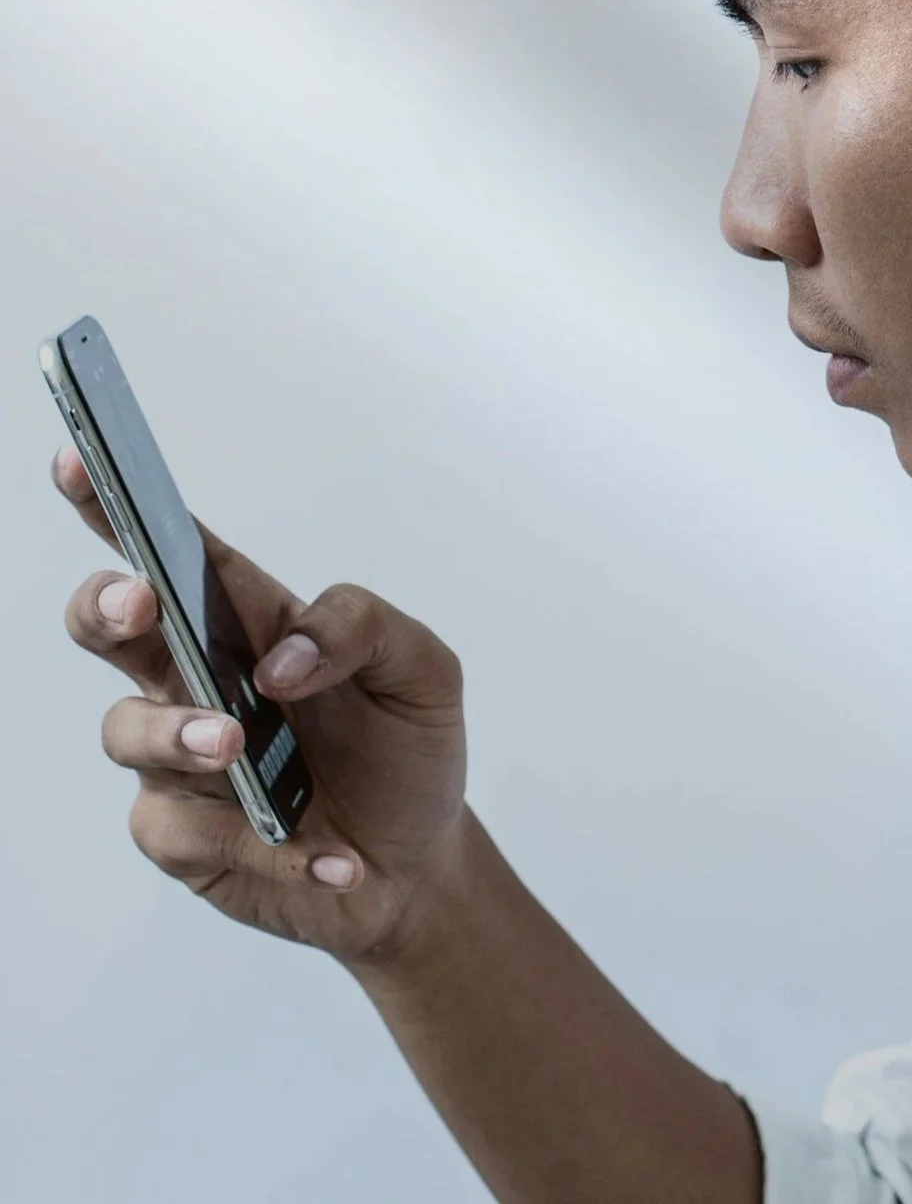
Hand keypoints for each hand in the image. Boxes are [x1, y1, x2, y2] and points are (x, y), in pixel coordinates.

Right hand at [55, 445, 469, 967]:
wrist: (418, 862)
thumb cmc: (406, 749)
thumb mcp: (422, 671)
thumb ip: (362, 630)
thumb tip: (280, 657)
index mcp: (250, 622)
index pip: (177, 551)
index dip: (118, 505)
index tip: (80, 459)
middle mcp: (198, 681)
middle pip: (111, 624)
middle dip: (107, 605)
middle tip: (141, 604)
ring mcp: (180, 760)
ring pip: (127, 730)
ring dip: (178, 734)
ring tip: (237, 746)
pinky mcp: (184, 837)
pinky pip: (184, 832)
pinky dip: (263, 844)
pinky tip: (325, 855)